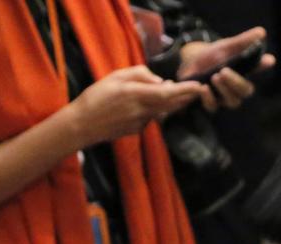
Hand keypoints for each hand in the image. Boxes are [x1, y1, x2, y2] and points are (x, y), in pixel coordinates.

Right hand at [69, 66, 204, 147]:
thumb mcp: (116, 76)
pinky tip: (139, 107)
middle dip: (186, 98)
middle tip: (198, 90)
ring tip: (170, 94)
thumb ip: (140, 74)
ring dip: (169, 104)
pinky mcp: (137, 131)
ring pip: (161, 111)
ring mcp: (140, 124)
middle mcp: (142, 111)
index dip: (186, 90)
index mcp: (137, 95)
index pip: (168, 93)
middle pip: (171, 105)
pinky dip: (152, 111)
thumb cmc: (96, 97)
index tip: (199, 85)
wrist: (82, 125)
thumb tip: (161, 81)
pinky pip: (150, 118)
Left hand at [178, 27, 275, 111]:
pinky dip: (206, 97)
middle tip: (223, 71)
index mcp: (244, 74)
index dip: (262, 65)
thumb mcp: (227, 47)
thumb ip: (243, 42)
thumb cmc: (214, 55)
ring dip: (223, 90)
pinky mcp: (209, 103)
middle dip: (235, 82)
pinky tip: (201, 87)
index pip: (257, 69)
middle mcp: (236, 89)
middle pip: (244, 92)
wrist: (192, 62)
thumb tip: (261, 32)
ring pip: (232, 101)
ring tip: (213, 78)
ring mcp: (223, 98)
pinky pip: (211, 107)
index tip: (268, 59)